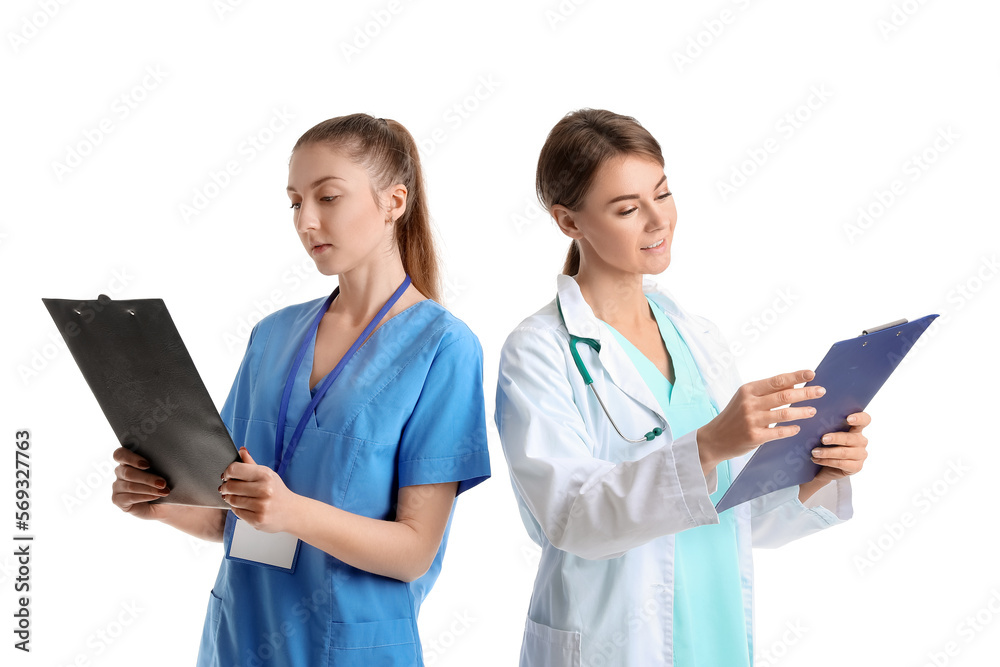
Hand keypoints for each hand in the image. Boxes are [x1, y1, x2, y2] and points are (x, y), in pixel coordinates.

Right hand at [111, 446, 169, 518]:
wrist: (164, 503)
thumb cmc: (163, 483)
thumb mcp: (163, 472)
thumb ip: (159, 464)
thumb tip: (167, 459)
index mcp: (128, 460)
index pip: (120, 454)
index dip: (131, 458)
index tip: (147, 464)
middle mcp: (120, 472)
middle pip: (128, 472)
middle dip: (147, 478)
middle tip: (162, 483)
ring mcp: (117, 487)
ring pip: (130, 486)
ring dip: (149, 489)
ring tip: (163, 491)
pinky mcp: (118, 500)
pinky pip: (130, 498)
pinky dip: (145, 496)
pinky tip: (155, 496)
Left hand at [219, 447, 298, 532]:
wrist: (291, 511)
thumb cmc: (277, 491)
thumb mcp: (267, 474)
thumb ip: (251, 463)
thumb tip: (241, 450)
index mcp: (265, 475)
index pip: (235, 469)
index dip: (227, 472)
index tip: (226, 476)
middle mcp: (264, 489)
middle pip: (230, 486)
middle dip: (225, 487)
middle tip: (225, 488)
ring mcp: (261, 505)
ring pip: (232, 500)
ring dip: (229, 498)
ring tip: (234, 497)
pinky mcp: (258, 519)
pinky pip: (237, 511)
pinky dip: (236, 508)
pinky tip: (243, 506)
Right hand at [697, 369, 824, 472]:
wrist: (714, 439)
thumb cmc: (733, 417)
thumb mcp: (745, 399)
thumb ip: (766, 392)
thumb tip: (793, 383)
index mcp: (748, 390)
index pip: (777, 380)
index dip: (796, 376)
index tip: (812, 373)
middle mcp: (749, 403)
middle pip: (784, 395)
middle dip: (806, 392)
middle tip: (821, 391)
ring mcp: (752, 420)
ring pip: (784, 413)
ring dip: (802, 411)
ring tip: (813, 411)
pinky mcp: (755, 436)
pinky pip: (779, 432)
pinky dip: (791, 429)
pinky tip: (798, 428)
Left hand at [809, 411, 870, 482]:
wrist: (825, 466)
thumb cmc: (826, 445)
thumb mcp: (827, 434)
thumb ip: (827, 426)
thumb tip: (812, 416)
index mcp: (856, 428)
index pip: (864, 419)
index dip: (859, 418)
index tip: (848, 419)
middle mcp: (861, 441)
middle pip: (850, 438)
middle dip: (835, 438)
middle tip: (823, 439)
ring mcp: (860, 454)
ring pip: (844, 452)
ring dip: (827, 452)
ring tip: (814, 452)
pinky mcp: (856, 467)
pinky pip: (841, 463)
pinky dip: (827, 461)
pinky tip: (817, 459)